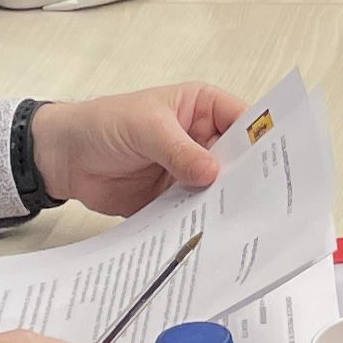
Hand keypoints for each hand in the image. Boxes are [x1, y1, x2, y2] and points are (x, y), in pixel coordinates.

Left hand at [23, 81, 247, 213]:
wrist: (64, 158)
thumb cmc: (104, 124)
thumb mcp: (146, 128)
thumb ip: (180, 151)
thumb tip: (214, 174)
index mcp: (202, 108)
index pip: (244, 121)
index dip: (262, 139)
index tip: (278, 162)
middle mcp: (202, 139)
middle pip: (237, 159)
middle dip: (249, 177)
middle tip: (267, 199)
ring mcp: (189, 171)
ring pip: (219, 188)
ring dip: (226, 203)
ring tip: (244, 222)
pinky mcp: (174, 199)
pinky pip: (194, 211)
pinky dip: (202, 221)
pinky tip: (213, 234)